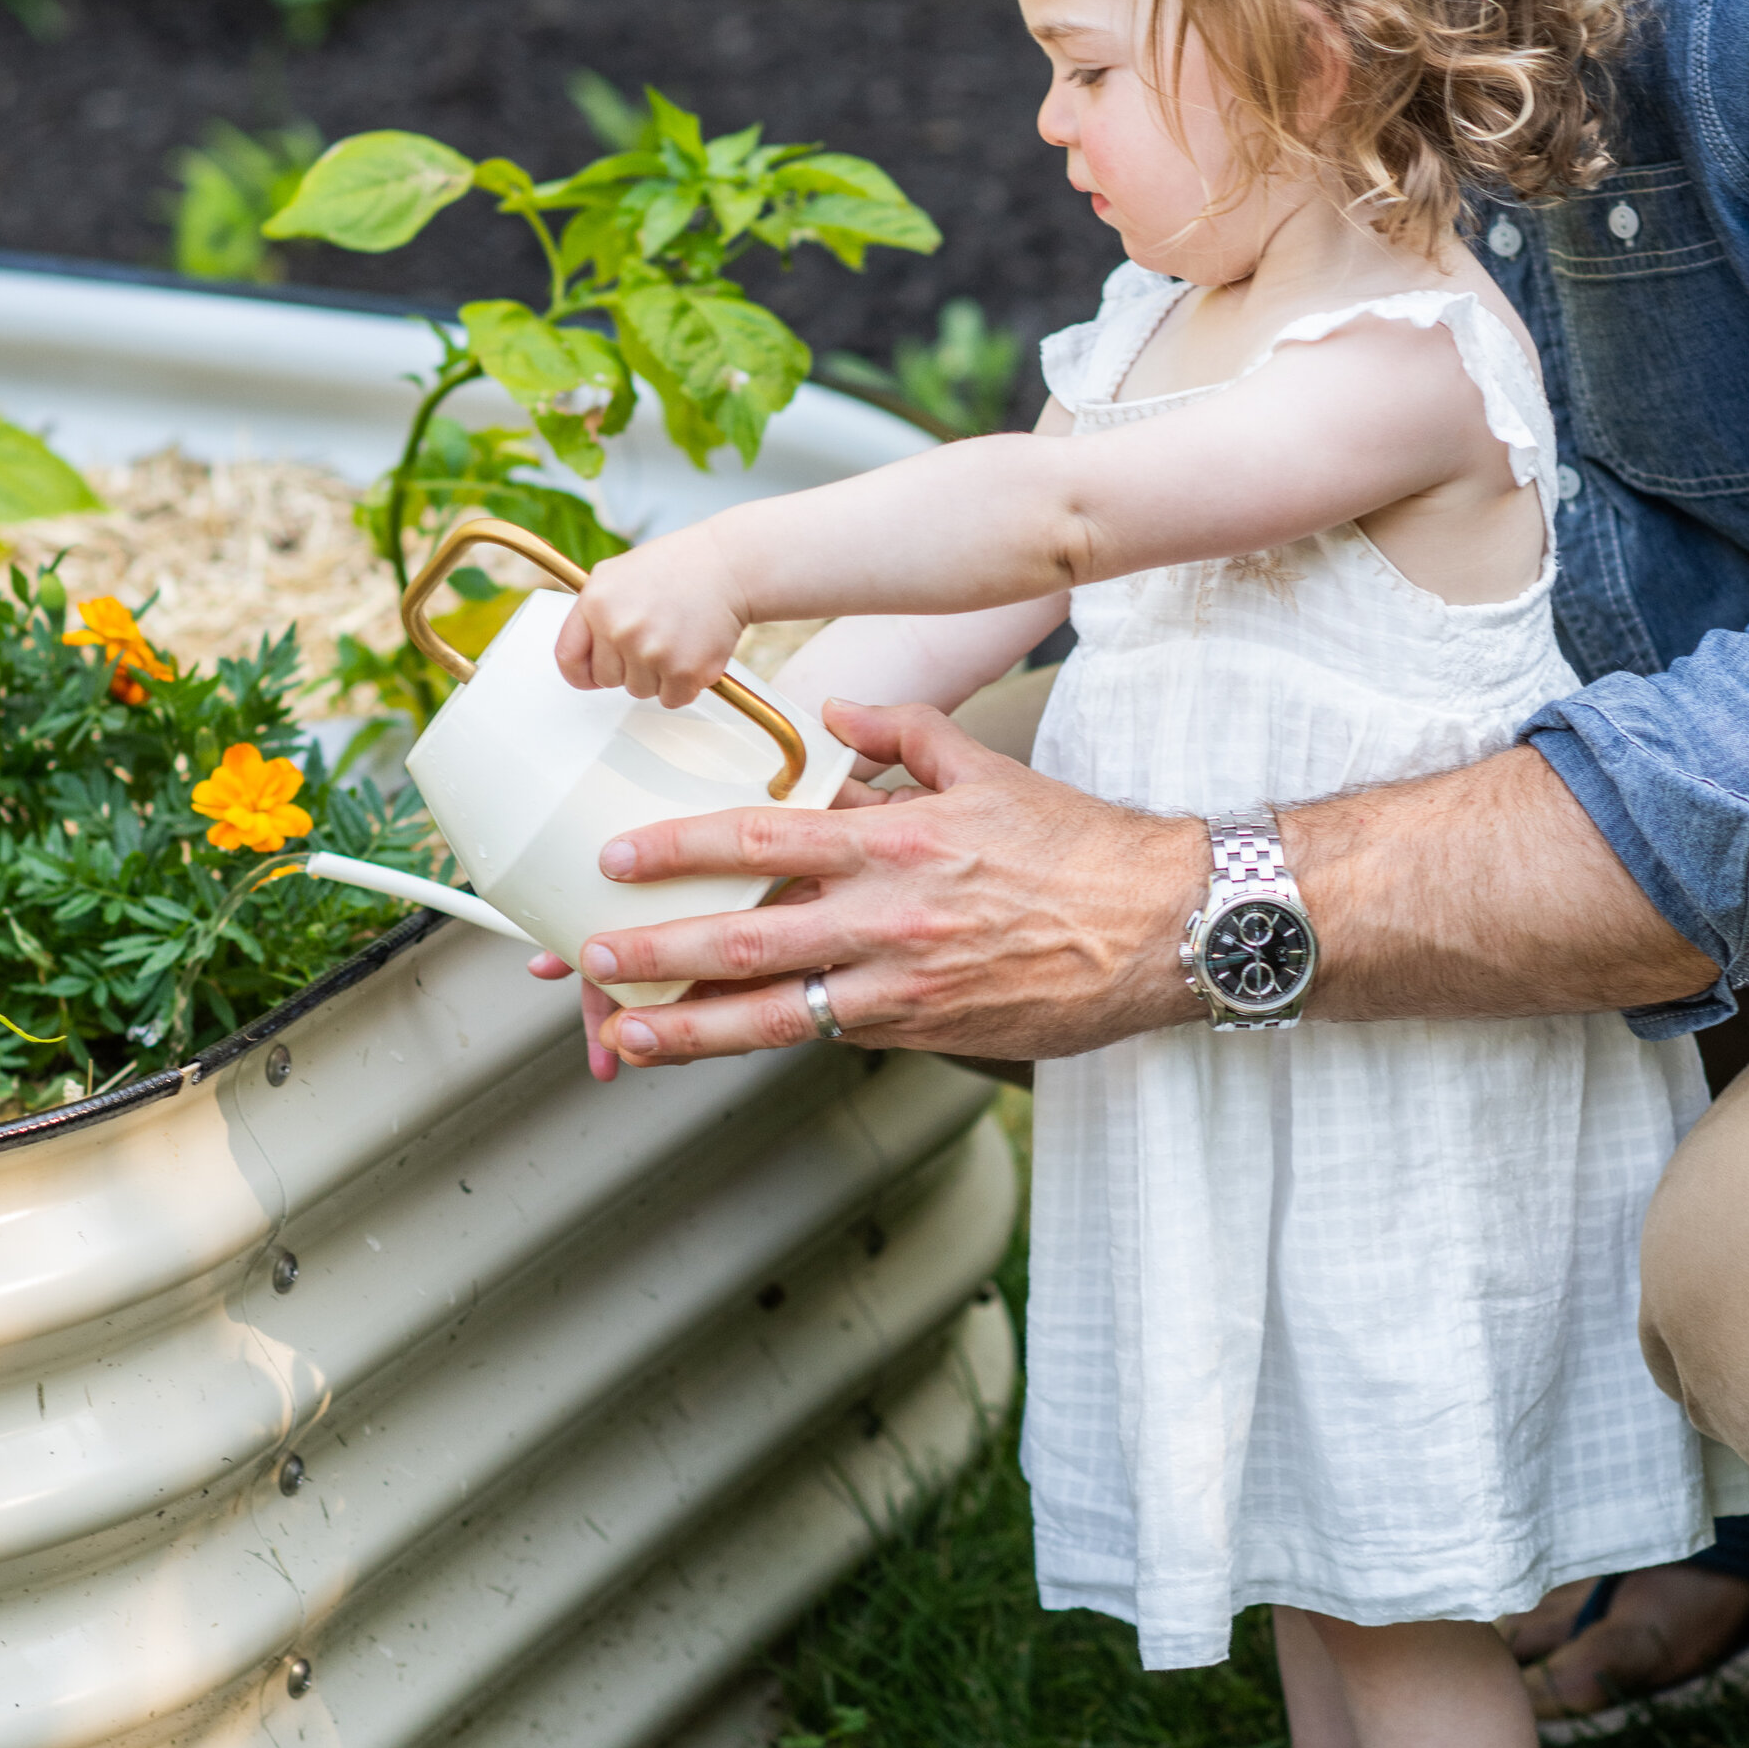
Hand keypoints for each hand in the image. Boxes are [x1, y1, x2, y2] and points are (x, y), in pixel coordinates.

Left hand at [553, 528, 746, 706]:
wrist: (728, 566)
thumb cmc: (677, 567)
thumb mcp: (616, 575)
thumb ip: (591, 614)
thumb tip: (579, 654)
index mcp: (595, 604)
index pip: (568, 659)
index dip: (581, 671)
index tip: (592, 674)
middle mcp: (618, 629)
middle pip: (608, 679)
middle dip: (628, 666)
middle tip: (653, 637)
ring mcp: (651, 653)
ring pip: (640, 691)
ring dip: (657, 675)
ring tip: (674, 639)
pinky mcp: (684, 672)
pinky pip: (672, 699)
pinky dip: (683, 685)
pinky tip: (691, 652)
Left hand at [566, 698, 1201, 1070]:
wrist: (1165, 928)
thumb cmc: (1079, 847)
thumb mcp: (988, 768)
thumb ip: (903, 732)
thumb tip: (835, 703)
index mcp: (897, 838)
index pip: (763, 842)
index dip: (679, 852)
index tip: (616, 857)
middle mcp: (890, 916)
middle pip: (746, 939)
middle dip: (655, 951)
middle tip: (584, 956)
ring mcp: (904, 984)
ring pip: (773, 1013)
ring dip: (688, 1024)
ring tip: (622, 1033)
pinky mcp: (923, 1032)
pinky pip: (825, 1037)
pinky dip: (764, 1041)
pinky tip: (714, 1044)